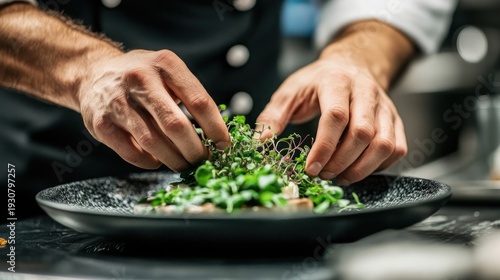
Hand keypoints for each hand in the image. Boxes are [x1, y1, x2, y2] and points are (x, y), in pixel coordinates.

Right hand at [78, 50, 229, 170]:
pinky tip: (157, 161)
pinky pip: (131, 152)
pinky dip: (149, 162)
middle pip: (176, 125)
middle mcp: (140, 79)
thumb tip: (217, 136)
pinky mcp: (100, 122)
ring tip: (184, 164)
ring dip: (174, 160)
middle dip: (195, 150)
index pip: (199, 101)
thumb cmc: (142, 78)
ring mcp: (117, 101)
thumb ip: (190, 96)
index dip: (216, 128)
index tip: (224, 144)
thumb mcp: (168, 72)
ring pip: (154, 142)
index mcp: (165, 64)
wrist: (94, 73)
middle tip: (203, 160)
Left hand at [256, 55, 406, 184]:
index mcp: (336, 82)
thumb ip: (273, 115)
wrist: (351, 65)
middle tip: (323, 175)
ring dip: (362, 169)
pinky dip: (380, 166)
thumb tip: (259, 141)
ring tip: (340, 177)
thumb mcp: (290, 91)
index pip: (336, 117)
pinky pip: (397, 148)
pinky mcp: (396, 120)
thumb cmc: (318, 82)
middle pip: (362, 133)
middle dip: (341, 162)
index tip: (310, 168)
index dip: (324, 147)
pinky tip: (359, 169)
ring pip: (384, 144)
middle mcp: (366, 92)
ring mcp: (385, 107)